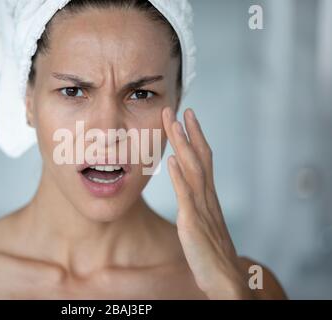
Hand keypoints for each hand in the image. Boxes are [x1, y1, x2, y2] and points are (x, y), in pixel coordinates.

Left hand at [162, 107, 253, 299]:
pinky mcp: (192, 223)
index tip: (186, 116)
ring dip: (183, 145)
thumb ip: (195, 203)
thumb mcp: (203, 221)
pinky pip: (186, 197)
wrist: (225, 277)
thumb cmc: (211, 251)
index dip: (195, 136)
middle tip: (176, 109)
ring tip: (173, 123)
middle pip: (199, 157)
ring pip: (193, 170)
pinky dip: (180, 178)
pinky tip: (173, 161)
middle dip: (187, 132)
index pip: (203, 158)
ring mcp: (201, 208)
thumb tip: (184, 184)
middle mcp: (206, 197)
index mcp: (207, 196)